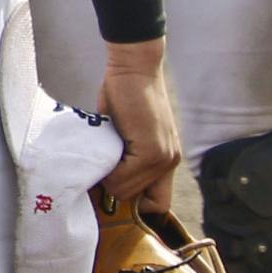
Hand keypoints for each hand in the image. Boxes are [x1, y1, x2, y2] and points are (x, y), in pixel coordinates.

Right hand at [97, 38, 179, 212]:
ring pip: (125, 191)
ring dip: (107, 176)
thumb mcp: (129, 134)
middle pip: (134, 200)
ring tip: (103, 150)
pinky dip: (106, 168)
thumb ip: (125, 157)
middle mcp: (170, 163)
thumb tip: (102, 181)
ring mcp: (163, 159)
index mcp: (167, 161)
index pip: (158, 205)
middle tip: (102, 163)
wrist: (134, 67)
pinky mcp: (151, 151)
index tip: (113, 187)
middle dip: (113, 186)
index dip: (134, 202)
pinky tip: (105, 145)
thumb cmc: (126, 94)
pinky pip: (121, 177)